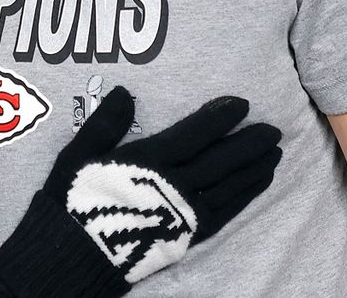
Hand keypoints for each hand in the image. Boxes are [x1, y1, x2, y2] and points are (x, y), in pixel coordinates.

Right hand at [0, 87, 281, 296]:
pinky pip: (223, 213)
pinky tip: (257, 185)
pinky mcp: (184, 235)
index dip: (219, 118)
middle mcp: (171, 186)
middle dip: (248, 144)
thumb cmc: (73, 200)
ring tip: (275, 154)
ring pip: (228, 187)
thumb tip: (125, 91)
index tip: (242, 103)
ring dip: (253, 169)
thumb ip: (104, 124)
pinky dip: (244, 197)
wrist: (72, 255)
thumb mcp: (78, 155)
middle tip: (274, 130)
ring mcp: (181, 213)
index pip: (193, 134)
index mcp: (146, 161)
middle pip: (219, 161)